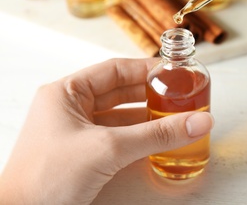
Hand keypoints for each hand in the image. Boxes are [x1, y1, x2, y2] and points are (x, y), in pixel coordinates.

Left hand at [0, 58, 213, 203]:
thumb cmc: (48, 178)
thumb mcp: (109, 148)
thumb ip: (157, 134)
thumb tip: (198, 121)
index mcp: (66, 93)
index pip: (114, 70)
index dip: (145, 69)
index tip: (172, 72)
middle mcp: (70, 108)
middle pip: (119, 92)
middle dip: (150, 93)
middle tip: (178, 94)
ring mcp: (77, 132)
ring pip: (120, 116)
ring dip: (147, 116)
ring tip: (174, 115)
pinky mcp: (84, 153)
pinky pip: (117, 137)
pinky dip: (138, 137)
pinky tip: (157, 138)